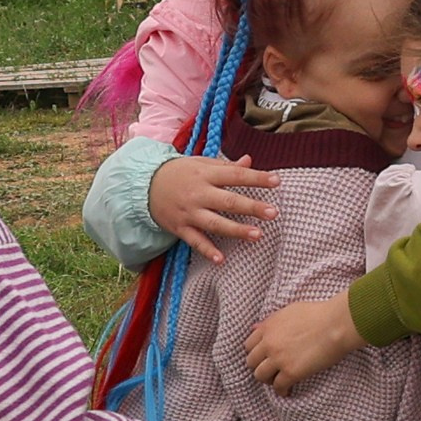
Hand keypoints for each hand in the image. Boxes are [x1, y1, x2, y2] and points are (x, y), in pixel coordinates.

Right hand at [149, 155, 280, 264]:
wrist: (143, 185)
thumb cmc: (179, 172)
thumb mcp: (201, 163)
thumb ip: (226, 166)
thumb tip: (249, 161)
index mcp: (206, 174)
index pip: (235, 175)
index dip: (257, 178)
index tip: (277, 181)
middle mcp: (199, 193)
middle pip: (228, 201)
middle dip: (252, 207)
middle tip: (273, 213)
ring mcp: (189, 212)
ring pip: (215, 223)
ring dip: (236, 230)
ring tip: (257, 235)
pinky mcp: (180, 228)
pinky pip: (195, 241)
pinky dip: (207, 250)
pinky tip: (221, 259)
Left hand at [243, 295, 364, 394]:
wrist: (336, 324)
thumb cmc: (318, 314)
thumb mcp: (290, 311)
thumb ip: (271, 321)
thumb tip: (255, 328)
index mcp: (268, 327)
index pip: (248, 345)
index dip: (255, 352)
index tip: (263, 357)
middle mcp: (269, 343)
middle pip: (251, 362)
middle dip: (259, 366)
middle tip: (270, 369)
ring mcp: (279, 359)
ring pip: (260, 376)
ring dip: (268, 379)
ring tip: (278, 380)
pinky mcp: (291, 372)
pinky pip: (278, 387)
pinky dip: (282, 390)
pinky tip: (287, 390)